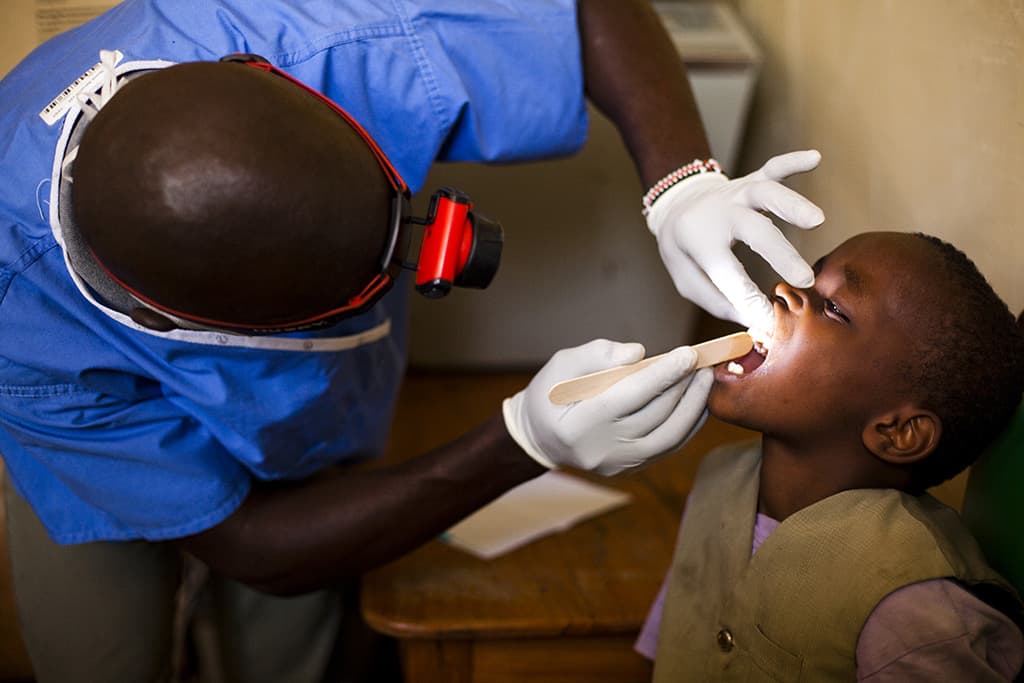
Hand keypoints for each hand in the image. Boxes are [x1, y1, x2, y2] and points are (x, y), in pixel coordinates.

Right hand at [502, 339, 712, 475]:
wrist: (541, 436)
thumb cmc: (550, 393)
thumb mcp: (562, 364)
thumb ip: (598, 355)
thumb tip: (639, 354)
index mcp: (578, 424)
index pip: (628, 397)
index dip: (661, 375)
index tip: (688, 353)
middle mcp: (600, 451)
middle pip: (654, 417)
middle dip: (684, 387)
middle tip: (702, 360)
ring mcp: (617, 465)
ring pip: (669, 436)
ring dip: (694, 407)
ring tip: (705, 379)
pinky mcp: (630, 469)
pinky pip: (669, 447)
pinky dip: (688, 424)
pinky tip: (697, 402)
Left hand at [646, 150, 824, 334]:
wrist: (677, 203)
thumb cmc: (685, 249)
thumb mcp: (686, 279)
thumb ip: (716, 299)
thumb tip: (753, 320)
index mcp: (700, 242)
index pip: (728, 275)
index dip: (749, 299)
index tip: (771, 320)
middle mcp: (721, 214)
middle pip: (754, 231)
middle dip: (780, 254)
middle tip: (804, 278)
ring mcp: (737, 193)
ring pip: (765, 193)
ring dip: (791, 205)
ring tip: (817, 221)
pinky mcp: (752, 180)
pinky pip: (773, 167)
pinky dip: (792, 162)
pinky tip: (814, 158)